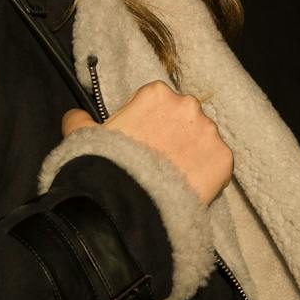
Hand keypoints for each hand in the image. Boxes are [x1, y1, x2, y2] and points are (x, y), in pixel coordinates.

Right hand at [63, 81, 231, 205]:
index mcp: (156, 94)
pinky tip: (188, 189)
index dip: (150, 124)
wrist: (131, 206)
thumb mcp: (83, 139)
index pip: (158, 103)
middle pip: (184, 118)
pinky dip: (208, 176)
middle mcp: (188, 105)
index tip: (141, 142)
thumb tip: (75, 116)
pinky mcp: (224, 159)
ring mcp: (209, 132)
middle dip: (175, 136)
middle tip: (158, 162)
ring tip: (173, 179)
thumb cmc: (107, 168)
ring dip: (192, 154)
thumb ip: (79, 122)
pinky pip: (218, 165)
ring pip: (203, 141)